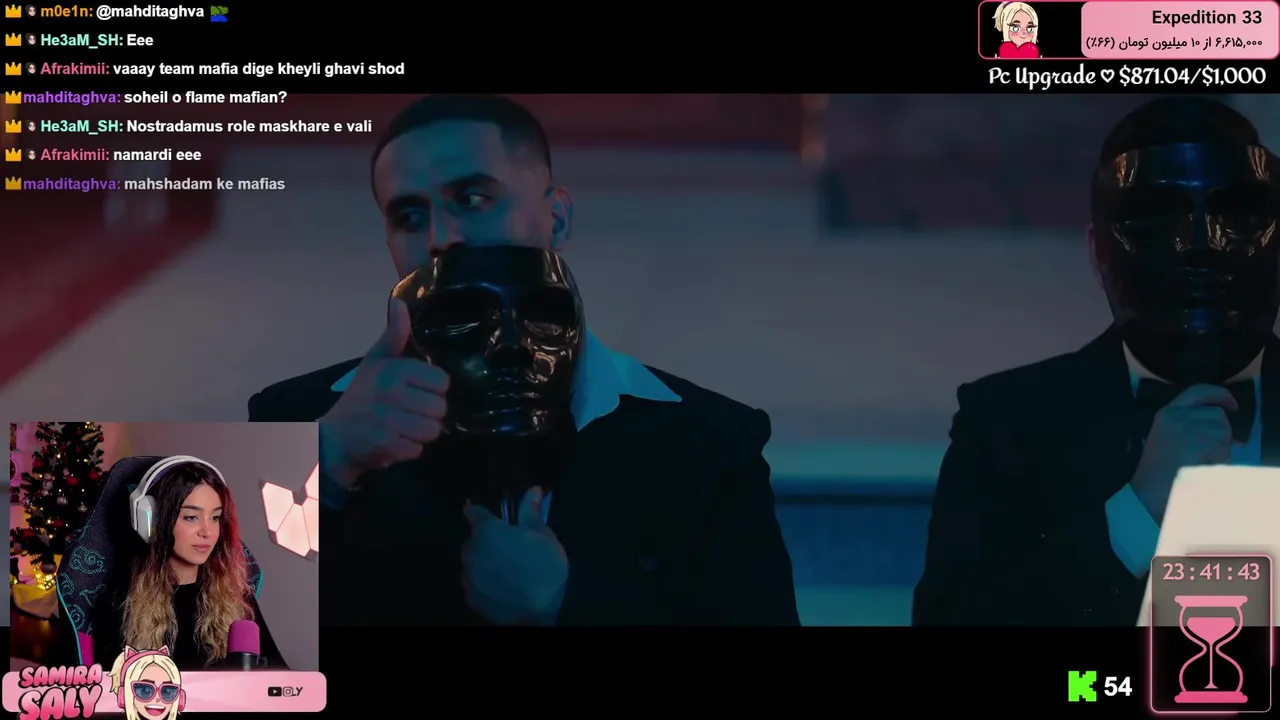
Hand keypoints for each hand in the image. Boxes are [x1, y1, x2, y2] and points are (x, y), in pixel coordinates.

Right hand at [318, 299, 449, 488]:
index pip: (442, 382)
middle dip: (428, 415)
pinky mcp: (385, 443)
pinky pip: (418, 449)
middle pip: (440, 408)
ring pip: (433, 430)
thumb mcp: (376, 362)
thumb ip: (394, 335)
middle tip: (408, 413)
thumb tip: (400, 301)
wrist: (333, 436)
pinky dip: (409, 450)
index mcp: (394, 369)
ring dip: (420, 434)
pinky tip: (394, 441)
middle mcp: (392, 391)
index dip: (433, 390)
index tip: (416, 392)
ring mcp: (388, 418)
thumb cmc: (361, 395)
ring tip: (403, 428)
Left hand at [461, 487, 567, 624]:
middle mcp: (471, 552)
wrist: (536, 614)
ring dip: (484, 560)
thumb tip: (533, 490)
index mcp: (487, 532)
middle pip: (473, 539)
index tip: (490, 516)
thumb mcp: (543, 535)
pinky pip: (474, 582)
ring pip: (472, 561)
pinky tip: (502, 585)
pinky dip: (484, 581)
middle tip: (509, 547)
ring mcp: (468, 576)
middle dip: (486, 540)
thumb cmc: (543, 568)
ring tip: (507, 569)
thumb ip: (531, 512)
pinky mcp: (471, 597)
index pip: (474, 512)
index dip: (481, 512)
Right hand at [1130, 384, 1236, 522]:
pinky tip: (1202, 469)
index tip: (1231, 404)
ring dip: (1220, 449)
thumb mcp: (1164, 441)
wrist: (1149, 494)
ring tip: (1200, 464)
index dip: (1218, 394)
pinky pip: (1224, 449)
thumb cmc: (1155, 475)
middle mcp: (1176, 415)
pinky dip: (1220, 460)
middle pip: (1217, 415)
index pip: (1197, 392)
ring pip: (1224, 432)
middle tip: (1207, 454)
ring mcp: (1189, 427)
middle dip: (1220, 433)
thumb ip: (1185, 426)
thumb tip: (1215, 426)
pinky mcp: (1201, 441)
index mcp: (1165, 414)